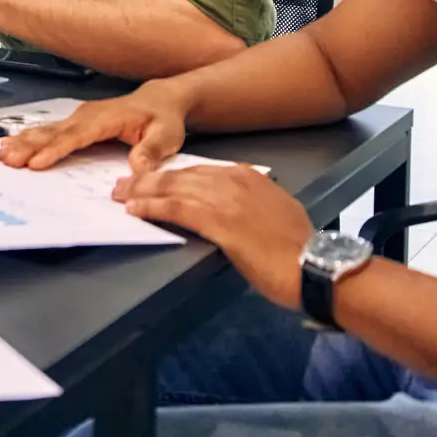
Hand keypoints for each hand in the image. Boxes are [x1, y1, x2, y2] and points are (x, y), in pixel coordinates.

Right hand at [0, 86, 187, 172]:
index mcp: (107, 118)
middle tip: (9, 159)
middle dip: (29, 146)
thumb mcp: (166, 136)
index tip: (38, 162)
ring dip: (24, 141)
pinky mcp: (75, 123)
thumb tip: (137, 168)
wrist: (159, 101)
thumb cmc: (162, 119)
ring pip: (47, 130)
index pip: (77, 136)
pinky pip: (49, 131)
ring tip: (4, 153)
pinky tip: (13, 144)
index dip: (56, 149)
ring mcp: (79, 118)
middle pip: (54, 132)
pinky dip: (29, 137)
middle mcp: (87, 116)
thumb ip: (151, 152)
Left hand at [114, 164, 315, 308]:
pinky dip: (152, 207)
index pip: (198, 170)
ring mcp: (225, 199)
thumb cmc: (299, 249)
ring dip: (142, 191)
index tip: (152, 178)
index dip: (171, 175)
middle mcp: (233, 181)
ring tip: (121, 195)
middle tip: (124, 184)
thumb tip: (233, 208)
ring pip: (172, 188)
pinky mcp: (218, 221)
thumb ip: (251, 202)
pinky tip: (136, 210)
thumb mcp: (276, 212)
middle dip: (148, 179)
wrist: (314, 266)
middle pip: (179, 175)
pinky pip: (175, 208)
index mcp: (248, 176)